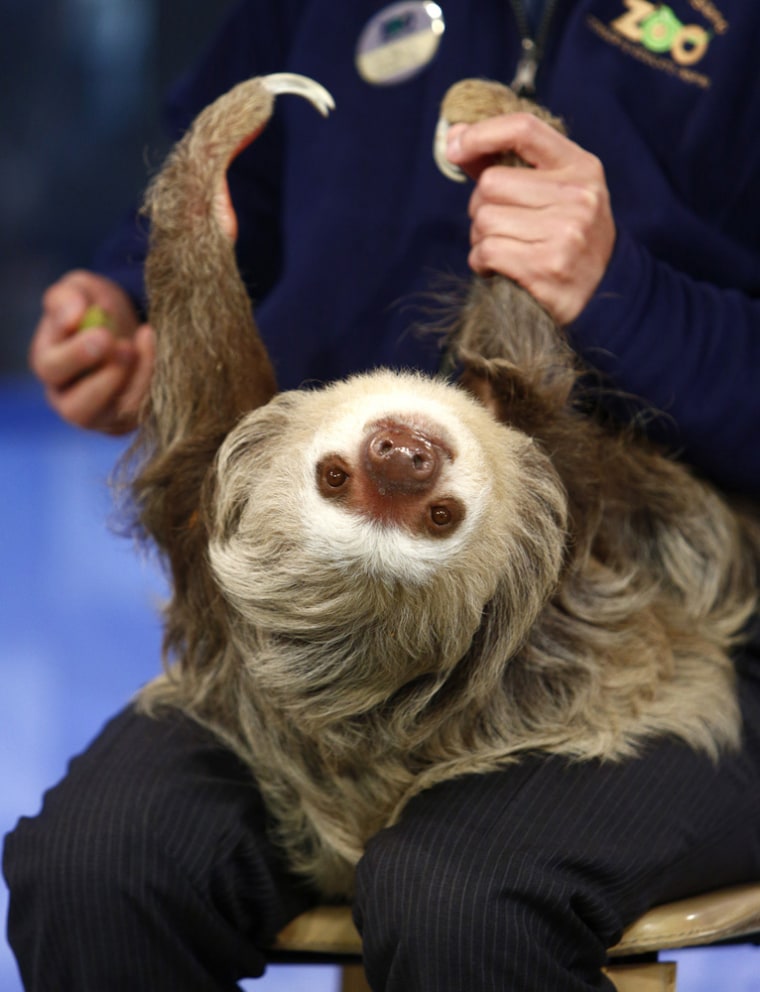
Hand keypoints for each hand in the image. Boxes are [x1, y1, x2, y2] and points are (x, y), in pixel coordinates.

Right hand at [28, 270, 154, 433]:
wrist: (125, 326)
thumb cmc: (93, 307)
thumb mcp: (77, 290)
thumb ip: (67, 298)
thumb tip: (74, 315)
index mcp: (48, 365)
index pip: (52, 368)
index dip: (76, 354)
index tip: (104, 334)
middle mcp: (69, 398)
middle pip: (78, 408)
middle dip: (105, 379)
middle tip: (125, 347)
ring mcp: (102, 414)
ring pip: (117, 414)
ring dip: (135, 380)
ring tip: (143, 343)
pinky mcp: (130, 418)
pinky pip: (145, 410)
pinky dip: (154, 380)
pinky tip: (157, 347)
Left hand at [445, 112, 615, 324]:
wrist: (603, 291)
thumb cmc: (567, 235)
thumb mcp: (554, 190)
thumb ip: (506, 163)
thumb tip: (455, 136)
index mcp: (580, 167)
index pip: (523, 129)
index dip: (482, 134)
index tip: (455, 147)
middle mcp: (577, 196)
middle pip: (491, 184)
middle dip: (480, 207)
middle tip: (498, 226)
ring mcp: (564, 232)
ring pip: (484, 220)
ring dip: (480, 238)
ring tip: (503, 248)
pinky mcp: (546, 267)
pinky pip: (487, 252)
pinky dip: (481, 262)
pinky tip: (497, 268)